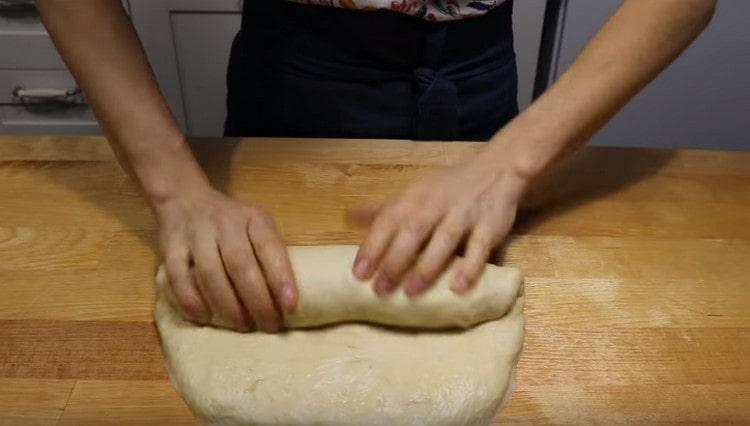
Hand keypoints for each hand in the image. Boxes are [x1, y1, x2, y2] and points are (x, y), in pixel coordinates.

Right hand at [155, 185, 296, 332]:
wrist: (185, 198)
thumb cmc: (232, 224)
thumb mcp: (256, 226)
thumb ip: (267, 254)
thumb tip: (285, 300)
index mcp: (253, 219)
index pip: (269, 246)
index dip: (280, 276)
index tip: (290, 305)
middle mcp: (224, 223)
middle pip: (240, 265)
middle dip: (257, 300)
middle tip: (269, 326)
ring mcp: (195, 234)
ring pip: (210, 273)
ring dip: (228, 305)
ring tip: (242, 326)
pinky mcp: (170, 246)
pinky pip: (178, 277)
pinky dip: (191, 301)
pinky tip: (204, 318)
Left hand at [351, 152, 527, 295]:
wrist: (497, 171)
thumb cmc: (446, 190)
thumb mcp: (414, 194)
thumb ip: (383, 210)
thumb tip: (347, 216)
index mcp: (414, 198)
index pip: (388, 221)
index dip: (373, 246)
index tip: (359, 273)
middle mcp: (436, 204)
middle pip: (412, 232)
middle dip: (395, 261)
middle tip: (379, 290)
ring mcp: (464, 214)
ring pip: (444, 240)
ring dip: (426, 266)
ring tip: (410, 292)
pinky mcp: (490, 226)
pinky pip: (480, 247)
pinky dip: (469, 267)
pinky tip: (457, 287)